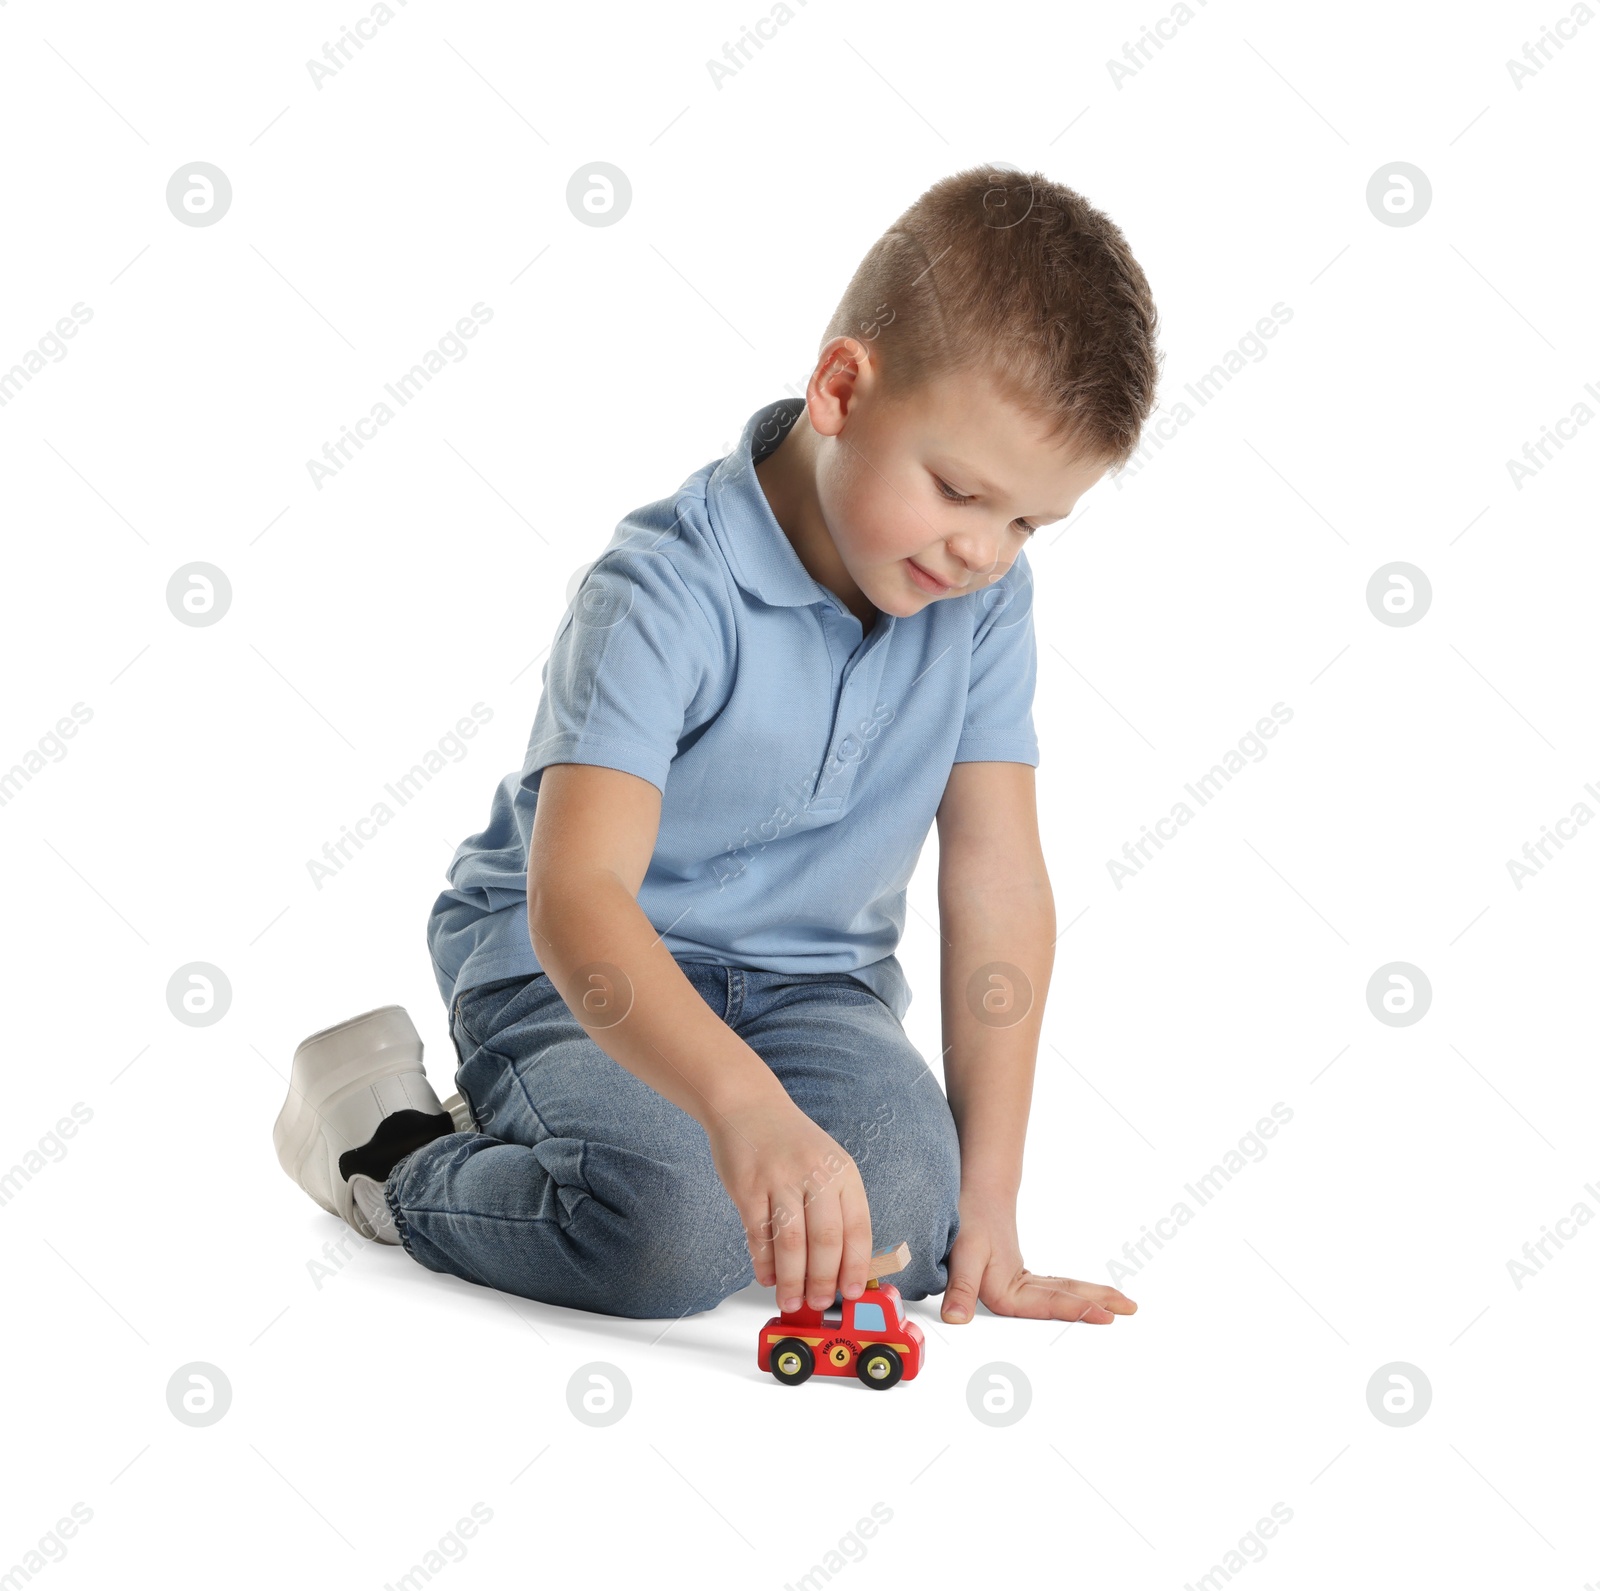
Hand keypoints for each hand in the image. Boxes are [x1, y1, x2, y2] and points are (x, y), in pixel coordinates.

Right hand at [706, 1095, 872, 1312]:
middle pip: (826, 1241)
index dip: (855, 1267)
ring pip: (792, 1244)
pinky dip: (763, 1263)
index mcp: (843, 1173)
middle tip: (818, 1304)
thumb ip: (836, 1208)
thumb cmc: (791, 1142)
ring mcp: (781, 1180)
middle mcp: (816, 1175)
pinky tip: (767, 1277)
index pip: (858, 1229)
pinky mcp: (748, 1187)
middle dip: (822, 1282)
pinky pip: (758, 1235)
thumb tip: (841, 1265)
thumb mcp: (827, 1164)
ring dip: (792, 1281)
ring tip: (790, 1300)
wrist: (748, 1105)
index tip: (850, 1293)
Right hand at [940, 1194, 1136, 1324]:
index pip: (1046, 1305)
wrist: (965, 1200)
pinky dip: (1074, 1291)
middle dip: (1096, 1305)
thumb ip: (961, 1289)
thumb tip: (955, 1319)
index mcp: (1003, 1296)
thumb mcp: (963, 1254)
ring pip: (1062, 1295)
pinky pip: (1055, 1287)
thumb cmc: (965, 1222)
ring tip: (1121, 1303)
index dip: (1075, 1310)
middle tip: (1128, 1309)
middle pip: (1061, 1303)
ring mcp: (1019, 1289)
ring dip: (1091, 1299)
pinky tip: (1090, 1297)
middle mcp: (1013, 1297)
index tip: (1103, 1314)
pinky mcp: (1021, 1280)